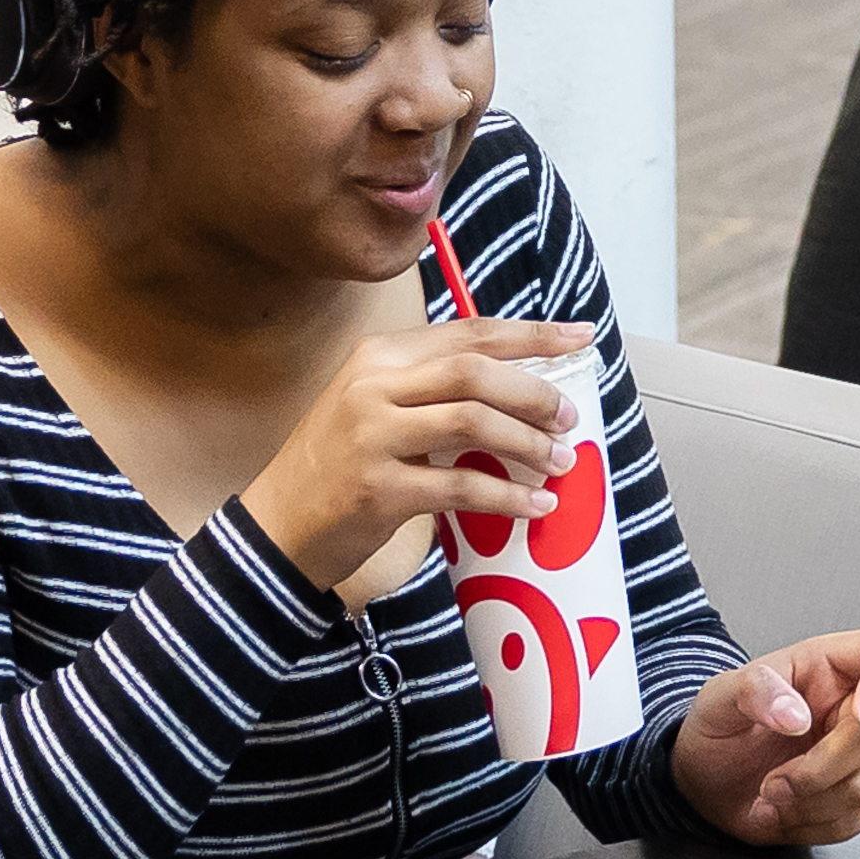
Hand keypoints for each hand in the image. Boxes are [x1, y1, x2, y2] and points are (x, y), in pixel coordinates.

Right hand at [238, 321, 579, 593]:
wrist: (279, 525)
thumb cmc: (338, 465)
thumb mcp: (375, 407)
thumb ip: (432, 387)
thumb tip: (522, 385)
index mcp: (379, 356)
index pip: (469, 333)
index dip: (532, 335)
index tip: (580, 337)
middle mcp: (373, 386)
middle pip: (476, 371)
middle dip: (535, 392)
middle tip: (569, 418)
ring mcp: (372, 437)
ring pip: (473, 422)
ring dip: (528, 443)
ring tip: (560, 462)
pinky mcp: (379, 490)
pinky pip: (462, 487)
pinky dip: (508, 498)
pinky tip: (536, 507)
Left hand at [669, 627, 859, 846]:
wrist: (708, 782)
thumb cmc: (718, 730)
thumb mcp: (717, 698)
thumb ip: (754, 691)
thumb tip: (796, 714)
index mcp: (827, 665)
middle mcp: (852, 705)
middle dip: (818, 768)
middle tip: (773, 780)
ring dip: (809, 802)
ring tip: (770, 794)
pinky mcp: (857, 794)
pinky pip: (857, 818)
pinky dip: (813, 824)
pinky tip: (784, 812)